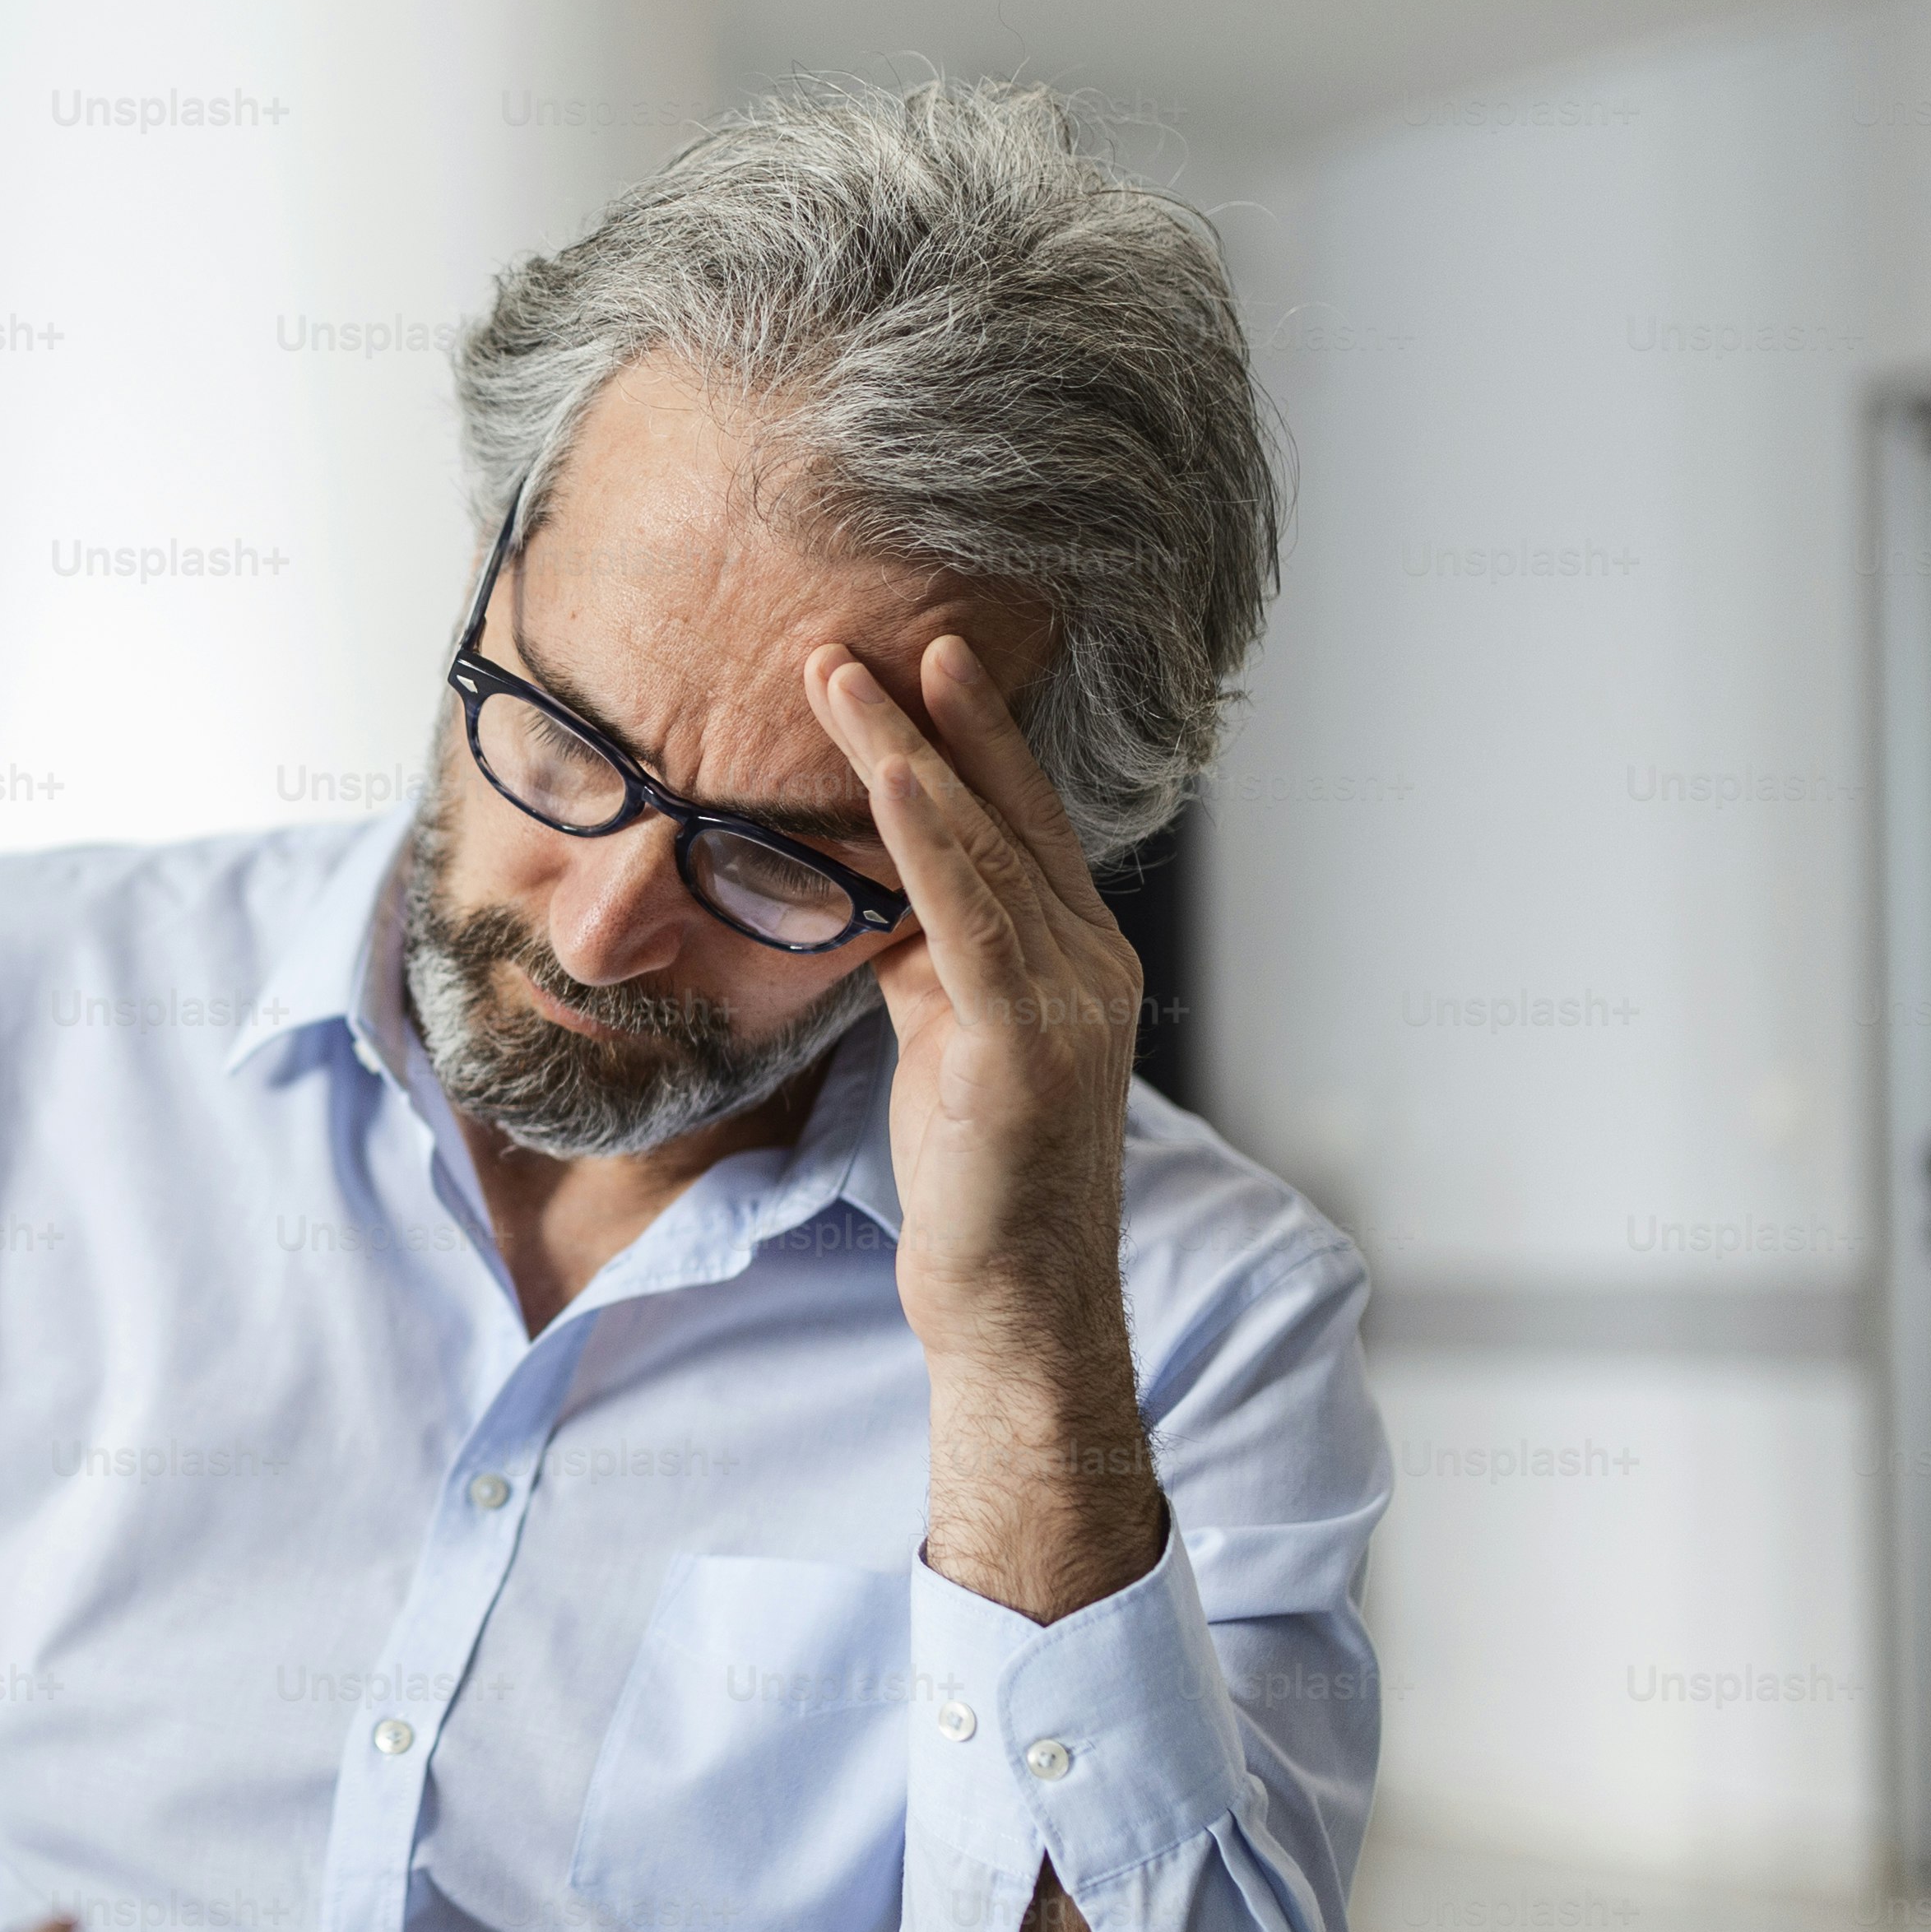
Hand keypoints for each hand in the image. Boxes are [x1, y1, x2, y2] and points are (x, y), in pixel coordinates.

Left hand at [804, 632, 1165, 1618]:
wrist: (1011, 1303)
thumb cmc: (975, 1179)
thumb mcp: (945, 1040)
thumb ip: (927, 958)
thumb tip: (873, 891)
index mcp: (1073, 960)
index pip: (1019, 823)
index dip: (973, 738)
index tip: (923, 659)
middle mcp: (1088, 964)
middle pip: (1006, 813)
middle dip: (940, 718)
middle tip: (877, 628)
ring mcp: (1069, 1002)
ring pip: (981, 848)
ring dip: (906, 754)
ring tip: (842, 676)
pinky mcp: (1025, 1046)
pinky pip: (969, 918)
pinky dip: (927, 841)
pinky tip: (887, 779)